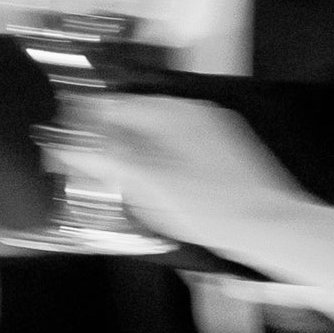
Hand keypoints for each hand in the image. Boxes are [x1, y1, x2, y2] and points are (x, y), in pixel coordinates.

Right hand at [52, 95, 308, 255]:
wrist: (273, 228)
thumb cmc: (218, 207)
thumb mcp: (149, 184)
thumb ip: (105, 158)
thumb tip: (65, 142)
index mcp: (174, 112)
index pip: (113, 104)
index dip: (81, 120)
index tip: (60, 136)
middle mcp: (195, 114)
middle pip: (135, 119)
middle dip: (107, 139)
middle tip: (83, 163)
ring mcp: (214, 134)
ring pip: (157, 136)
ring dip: (132, 154)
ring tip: (116, 181)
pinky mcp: (225, 156)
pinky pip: (178, 151)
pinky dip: (158, 165)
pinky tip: (154, 191)